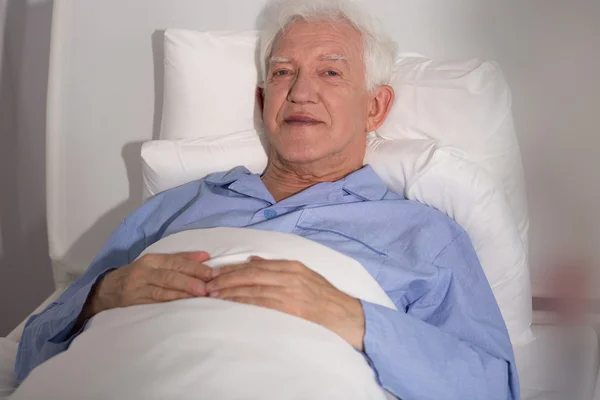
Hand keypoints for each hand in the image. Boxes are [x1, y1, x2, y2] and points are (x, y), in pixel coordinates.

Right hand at [86, 251, 212, 317]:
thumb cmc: (137, 276)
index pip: (175, 262)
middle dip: (190, 281)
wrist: (105, 291)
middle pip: (170, 276)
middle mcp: (143, 272)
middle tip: (207, 287)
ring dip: (182, 294)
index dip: (195, 267)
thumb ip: (180, 259)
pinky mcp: (133, 304)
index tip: (212, 273)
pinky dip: (170, 305)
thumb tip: (206, 256)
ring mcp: (137, 289)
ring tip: (199, 297)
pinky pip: (154, 304)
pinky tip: (182, 307)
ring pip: (162, 291)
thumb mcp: (155, 263)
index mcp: (151, 260)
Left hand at [206, 257, 365, 349]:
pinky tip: (230, 303)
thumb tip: (254, 260)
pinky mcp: (290, 307)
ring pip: (252, 288)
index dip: (234, 268)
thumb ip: (279, 268)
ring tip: (213, 294)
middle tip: (208, 283)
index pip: (256, 265)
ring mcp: (290, 291)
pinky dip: (243, 302)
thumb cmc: (325, 298)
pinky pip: (261, 303)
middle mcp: (289, 275)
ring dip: (230, 291)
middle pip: (251, 274)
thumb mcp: (305, 276)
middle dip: (226, 277)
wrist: (346, 316)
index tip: (217, 272)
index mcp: (292, 266)